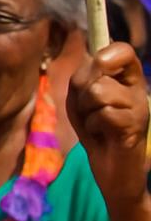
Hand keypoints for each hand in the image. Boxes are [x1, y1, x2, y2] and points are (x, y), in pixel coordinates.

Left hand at [67, 42, 149, 211]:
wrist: (110, 170)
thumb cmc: (94, 131)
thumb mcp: (81, 100)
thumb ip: (83, 78)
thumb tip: (94, 57)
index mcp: (126, 80)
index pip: (124, 51)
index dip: (109, 51)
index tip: (100, 62)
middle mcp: (137, 91)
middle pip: (98, 70)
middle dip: (81, 90)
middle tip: (89, 110)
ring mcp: (139, 108)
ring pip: (98, 91)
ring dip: (86, 110)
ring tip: (96, 124)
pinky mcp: (134, 127)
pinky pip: (102, 114)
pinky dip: (92, 126)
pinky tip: (102, 136)